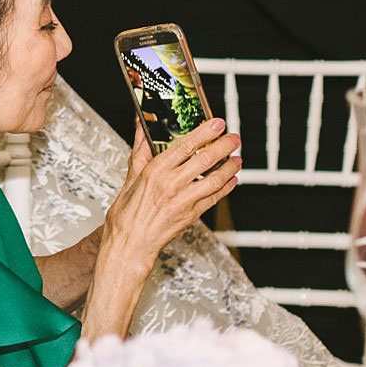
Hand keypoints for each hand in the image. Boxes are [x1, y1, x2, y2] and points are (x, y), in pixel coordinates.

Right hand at [102, 117, 239, 264]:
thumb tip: (142, 127)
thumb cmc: (128, 212)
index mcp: (156, 171)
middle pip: (205, 160)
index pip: (186, 145)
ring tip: (237, 159)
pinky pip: (214, 198)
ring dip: (229, 167)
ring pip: (214, 179)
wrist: (130, 243)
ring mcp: (184, 201)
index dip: (205, 132)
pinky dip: (225, 188)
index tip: (217, 123)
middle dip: (224, 146)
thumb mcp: (132, 175)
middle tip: (233, 138)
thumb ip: (141, 149)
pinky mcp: (191, 215)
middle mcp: (172, 184)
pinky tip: (231, 180)